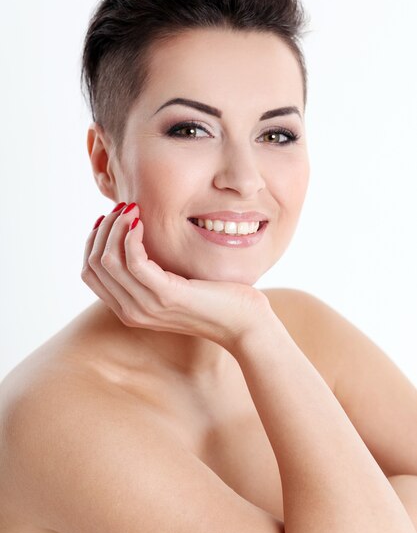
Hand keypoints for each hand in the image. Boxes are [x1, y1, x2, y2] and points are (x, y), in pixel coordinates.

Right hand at [81, 202, 274, 351]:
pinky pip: (134, 260)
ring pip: (108, 261)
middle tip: (121, 208)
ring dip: (115, 227)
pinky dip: (131, 236)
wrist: (243, 324)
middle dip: (102, 230)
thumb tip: (134, 238)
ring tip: (130, 209)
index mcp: (129, 310)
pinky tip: (141, 221)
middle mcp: (131, 312)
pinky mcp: (166, 295)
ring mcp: (147, 306)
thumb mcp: (173, 286)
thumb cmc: (214, 299)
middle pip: (94, 265)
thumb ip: (151, 272)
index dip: (93, 241)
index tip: (108, 219)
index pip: (90, 274)